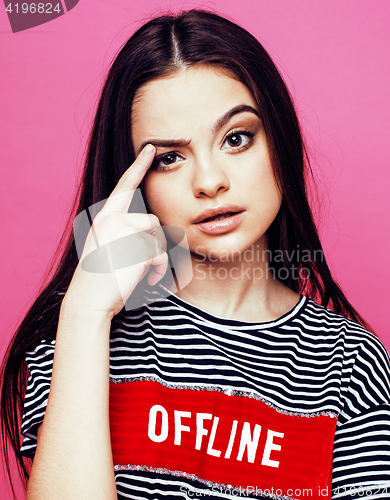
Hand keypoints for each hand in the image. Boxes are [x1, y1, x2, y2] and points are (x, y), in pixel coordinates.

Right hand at [65, 144, 167, 317]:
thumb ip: (123, 232)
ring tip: (140, 273)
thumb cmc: (100, 278)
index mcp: (105, 217)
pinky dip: (158, 270)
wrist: (89, 300)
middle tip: (141, 263)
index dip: (138, 166)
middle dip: (153, 243)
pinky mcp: (137, 246)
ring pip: (158, 240)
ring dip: (155, 259)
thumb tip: (151, 229)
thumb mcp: (107, 247)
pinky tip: (146, 279)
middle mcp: (113, 219)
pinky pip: (160, 255)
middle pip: (152, 221)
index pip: (125, 186)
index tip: (149, 148)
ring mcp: (125, 231)